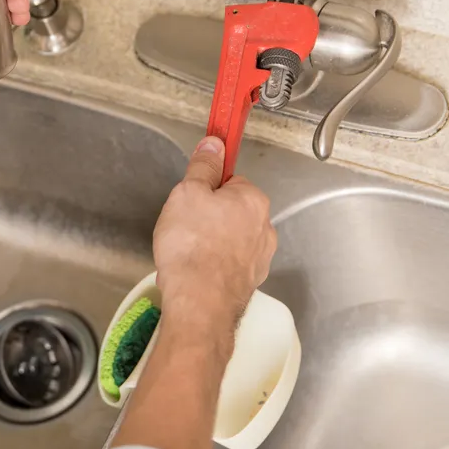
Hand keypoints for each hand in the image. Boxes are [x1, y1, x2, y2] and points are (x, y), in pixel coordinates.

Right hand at [152, 136, 276, 336]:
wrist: (199, 304)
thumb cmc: (192, 246)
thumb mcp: (187, 193)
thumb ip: (203, 167)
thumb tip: (214, 144)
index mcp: (253, 200)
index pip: (231, 182)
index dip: (206, 190)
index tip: (190, 201)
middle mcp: (264, 228)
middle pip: (231, 212)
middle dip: (208, 219)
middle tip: (183, 228)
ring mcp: (259, 259)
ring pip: (229, 240)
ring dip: (210, 244)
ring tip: (185, 254)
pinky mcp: (249, 283)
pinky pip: (227, 265)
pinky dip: (212, 266)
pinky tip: (193, 273)